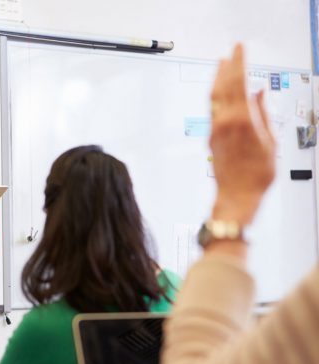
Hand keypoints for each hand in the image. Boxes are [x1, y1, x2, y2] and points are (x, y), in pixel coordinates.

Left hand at [209, 44, 275, 224]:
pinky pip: (212, 110)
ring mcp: (215, 130)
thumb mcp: (270, 142)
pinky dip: (216, 96)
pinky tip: (220, 92)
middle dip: (226, 67)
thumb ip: (264, 113)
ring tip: (221, 66)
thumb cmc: (256, 176)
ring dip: (217, 80)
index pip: (238, 83)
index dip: (238, 63)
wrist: (236, 196)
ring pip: (213, 98)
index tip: (239, 49)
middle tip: (230, 53)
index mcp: (242, 121)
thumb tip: (260, 93)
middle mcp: (224, 122)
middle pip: (222, 87)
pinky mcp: (210, 137)